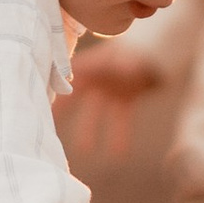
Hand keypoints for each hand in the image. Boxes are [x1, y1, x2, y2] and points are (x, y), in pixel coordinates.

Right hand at [58, 43, 159, 158]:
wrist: (162, 47)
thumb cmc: (137, 49)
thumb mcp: (119, 58)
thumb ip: (109, 66)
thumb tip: (97, 72)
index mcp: (90, 66)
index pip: (65, 84)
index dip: (53, 97)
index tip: (41, 112)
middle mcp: (97, 78)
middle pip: (76, 100)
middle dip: (65, 115)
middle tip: (53, 134)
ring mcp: (111, 88)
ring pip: (98, 113)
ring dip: (92, 131)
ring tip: (85, 151)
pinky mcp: (127, 97)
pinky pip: (121, 119)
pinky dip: (120, 135)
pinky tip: (119, 154)